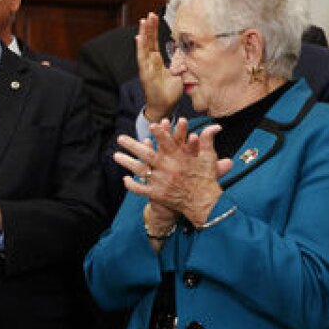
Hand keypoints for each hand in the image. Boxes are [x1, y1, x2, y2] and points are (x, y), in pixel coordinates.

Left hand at [114, 118, 232, 225]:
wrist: (204, 203)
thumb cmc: (206, 179)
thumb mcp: (208, 158)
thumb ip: (207, 141)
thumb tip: (213, 126)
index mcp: (179, 158)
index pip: (168, 143)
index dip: (160, 134)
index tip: (151, 125)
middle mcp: (168, 168)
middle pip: (147, 155)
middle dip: (132, 145)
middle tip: (120, 138)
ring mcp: (161, 182)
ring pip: (140, 170)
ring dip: (127, 162)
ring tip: (115, 156)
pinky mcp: (157, 194)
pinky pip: (140, 189)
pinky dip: (132, 185)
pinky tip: (125, 179)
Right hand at [136, 12, 181, 122]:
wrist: (165, 106)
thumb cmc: (171, 92)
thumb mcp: (181, 73)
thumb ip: (183, 62)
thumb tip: (189, 52)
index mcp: (157, 61)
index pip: (154, 42)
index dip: (154, 30)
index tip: (154, 17)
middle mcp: (150, 62)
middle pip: (148, 41)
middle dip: (149, 27)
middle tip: (149, 14)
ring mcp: (147, 67)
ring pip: (144, 47)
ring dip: (143, 34)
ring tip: (143, 21)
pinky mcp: (145, 73)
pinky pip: (142, 58)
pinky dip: (140, 48)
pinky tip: (139, 38)